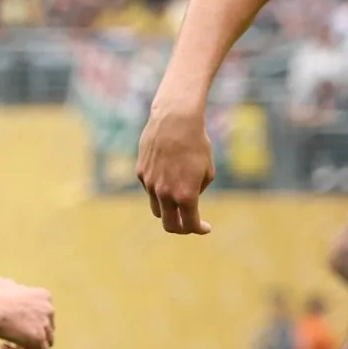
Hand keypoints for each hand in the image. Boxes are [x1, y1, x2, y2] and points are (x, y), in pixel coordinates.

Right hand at [0, 278, 54, 348]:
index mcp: (44, 296)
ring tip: (6, 348)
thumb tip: (3, 283)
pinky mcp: (38, 339)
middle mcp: (49, 309)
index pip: (44, 316)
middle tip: (9, 339)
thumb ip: (11, 287)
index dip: (30, 324)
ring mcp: (45, 325)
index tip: (13, 327)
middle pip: (46, 330)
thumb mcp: (5, 285)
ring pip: (44, 344)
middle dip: (29, 337)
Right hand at [135, 97, 214, 235]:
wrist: (175, 119)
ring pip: (157, 208)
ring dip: (168, 209)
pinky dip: (159, 188)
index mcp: (185, 196)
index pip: (190, 225)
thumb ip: (197, 191)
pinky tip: (168, 172)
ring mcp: (149, 184)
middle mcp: (165, 194)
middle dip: (180, 228)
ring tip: (178, 199)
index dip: (199, 229)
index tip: (205, 227)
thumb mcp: (207, 171)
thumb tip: (188, 202)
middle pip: (169, 225)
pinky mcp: (141, 173)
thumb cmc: (197, 143)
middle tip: (188, 224)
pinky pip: (149, 189)